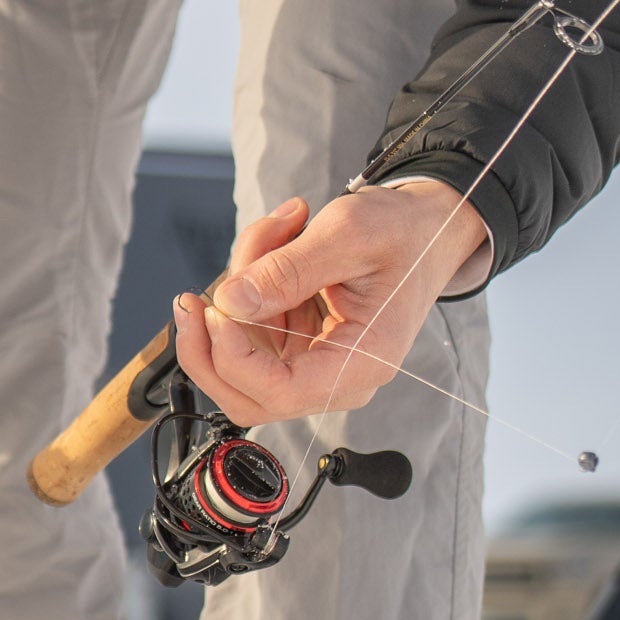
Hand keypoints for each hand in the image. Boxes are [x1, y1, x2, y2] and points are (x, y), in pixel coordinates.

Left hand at [172, 180, 487, 424]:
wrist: (426, 226)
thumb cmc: (403, 232)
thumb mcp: (348, 235)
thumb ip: (287, 270)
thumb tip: (231, 302)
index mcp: (362, 363)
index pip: (279, 393)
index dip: (233, 359)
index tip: (216, 310)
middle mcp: (336, 374)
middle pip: (245, 394)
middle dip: (208, 346)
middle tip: (192, 297)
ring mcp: (313, 360)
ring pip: (239, 352)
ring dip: (237, 289)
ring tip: (277, 230)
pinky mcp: (297, 340)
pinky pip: (250, 325)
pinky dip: (248, 281)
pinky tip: (278, 239)